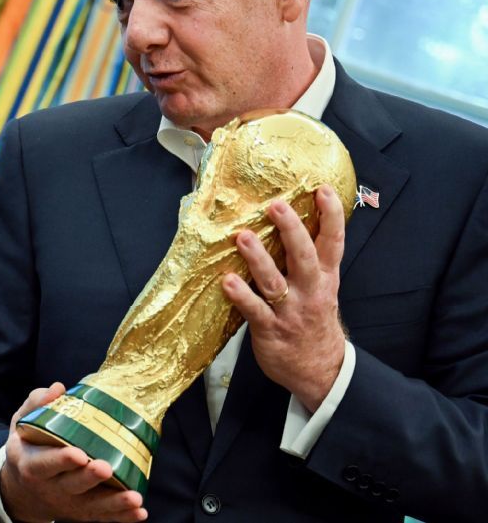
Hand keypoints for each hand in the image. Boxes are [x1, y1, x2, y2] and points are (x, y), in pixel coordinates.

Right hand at [0, 383, 147, 522]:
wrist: (22, 490)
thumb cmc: (27, 448)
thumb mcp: (22, 425)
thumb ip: (36, 404)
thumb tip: (58, 388)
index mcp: (31, 465)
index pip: (45, 463)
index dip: (61, 460)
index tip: (78, 454)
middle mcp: (50, 488)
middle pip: (71, 485)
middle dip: (90, 478)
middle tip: (106, 467)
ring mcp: (68, 503)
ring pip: (92, 506)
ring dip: (114, 503)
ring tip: (134, 498)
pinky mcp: (82, 513)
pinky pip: (103, 516)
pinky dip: (122, 516)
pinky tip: (140, 512)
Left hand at [222, 185, 347, 410]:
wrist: (321, 371)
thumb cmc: (314, 320)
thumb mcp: (323, 288)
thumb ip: (310, 259)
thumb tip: (291, 220)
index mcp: (325, 277)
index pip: (333, 242)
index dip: (330, 215)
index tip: (322, 190)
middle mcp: (311, 291)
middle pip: (304, 256)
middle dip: (291, 230)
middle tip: (276, 206)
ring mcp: (290, 311)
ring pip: (275, 281)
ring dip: (259, 259)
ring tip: (244, 238)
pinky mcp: (270, 330)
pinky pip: (254, 310)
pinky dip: (241, 296)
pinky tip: (228, 282)